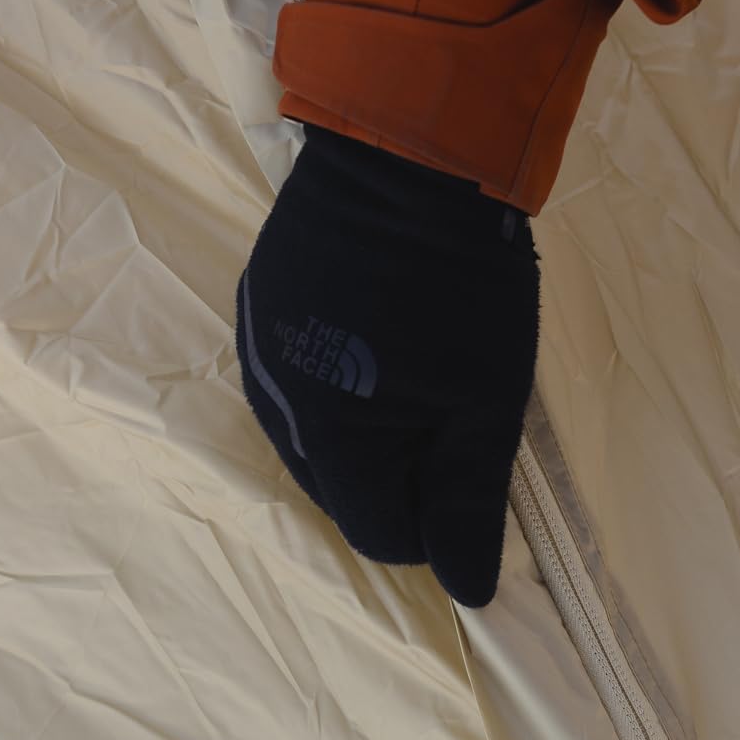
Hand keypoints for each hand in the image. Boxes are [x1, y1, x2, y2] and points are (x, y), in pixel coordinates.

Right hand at [236, 124, 538, 605]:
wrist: (408, 147)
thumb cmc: (463, 282)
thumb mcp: (485, 403)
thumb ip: (469, 504)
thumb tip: (468, 592)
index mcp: (332, 440)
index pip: (382, 533)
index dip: (436, 519)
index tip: (470, 465)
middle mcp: (275, 407)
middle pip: (342, 493)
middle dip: (398, 476)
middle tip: (451, 413)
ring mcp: (256, 353)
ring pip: (314, 441)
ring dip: (365, 432)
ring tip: (415, 374)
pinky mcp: (254, 308)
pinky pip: (293, 383)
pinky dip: (335, 384)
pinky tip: (376, 342)